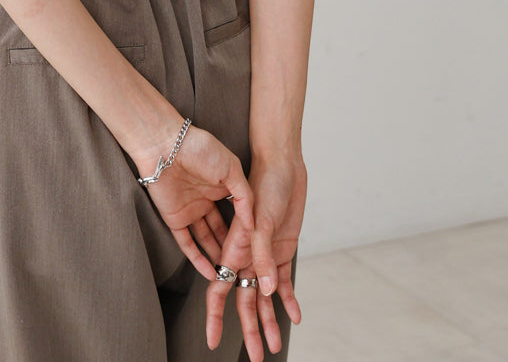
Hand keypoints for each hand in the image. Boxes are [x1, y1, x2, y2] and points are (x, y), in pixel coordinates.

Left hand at [132, 124, 254, 280]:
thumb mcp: (232, 168)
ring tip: (230, 277)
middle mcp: (206, 199)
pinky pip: (186, 243)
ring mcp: (190, 210)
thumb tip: (253, 225)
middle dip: (233, 248)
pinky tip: (210, 273)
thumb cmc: (200, 148)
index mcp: (221, 186)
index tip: (259, 248)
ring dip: (217, 257)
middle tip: (246, 269)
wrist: (166, 145)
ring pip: (206, 239)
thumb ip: (244, 197)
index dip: (247, 230)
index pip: (237, 213)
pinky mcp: (174, 218)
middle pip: (222, 230)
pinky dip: (198, 259)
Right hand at [205, 153, 306, 358]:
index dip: (215, 317)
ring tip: (274, 347)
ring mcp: (265, 256)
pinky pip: (285, 282)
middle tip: (258, 358)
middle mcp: (247, 257)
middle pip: (245, 301)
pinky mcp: (282, 251)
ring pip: (264, 296)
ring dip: (269, 321)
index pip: (220, 290)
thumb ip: (262, 255)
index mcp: (235, 250)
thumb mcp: (262, 219)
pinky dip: (289, 300)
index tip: (212, 342)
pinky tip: (295, 315)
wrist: (283, 165)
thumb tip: (267, 292)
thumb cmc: (266, 184)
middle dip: (250, 330)